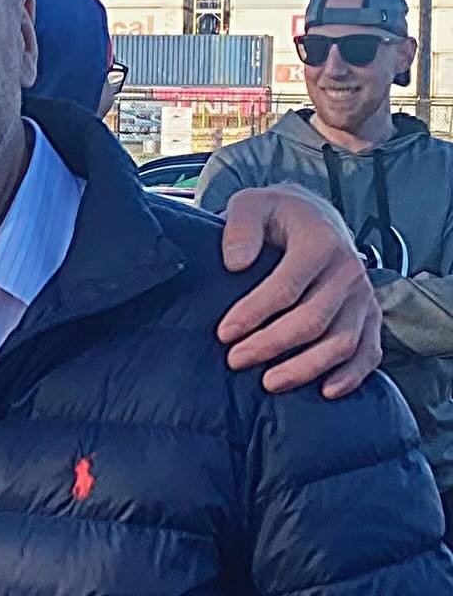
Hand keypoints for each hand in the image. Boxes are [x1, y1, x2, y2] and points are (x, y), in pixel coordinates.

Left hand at [215, 186, 379, 398]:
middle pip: (312, 320)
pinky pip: (369, 352)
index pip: (286, 287)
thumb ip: (240, 225)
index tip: (224, 334)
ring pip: (341, 342)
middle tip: (235, 360)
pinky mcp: (371, 316)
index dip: (253, 314)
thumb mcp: (252, 204)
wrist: (315, 217)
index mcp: (320, 241)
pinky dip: (351, 376)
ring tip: (269, 382)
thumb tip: (235, 262)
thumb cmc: (276, 216)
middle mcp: (348, 270)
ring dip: (305, 368)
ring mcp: (363, 296)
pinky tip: (325, 390)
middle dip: (270, 346)